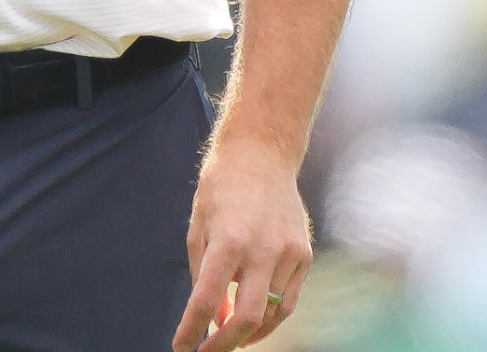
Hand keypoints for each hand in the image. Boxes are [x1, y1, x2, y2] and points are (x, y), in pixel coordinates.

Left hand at [174, 139, 311, 351]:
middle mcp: (262, 249)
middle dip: (225, 343)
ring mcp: (290, 253)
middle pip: (249, 317)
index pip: (208, 299)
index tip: (181, 347)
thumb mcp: (198, 226)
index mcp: (227, 240)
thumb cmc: (220, 189)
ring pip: (274, 312)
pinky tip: (255, 320)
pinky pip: (290, 298)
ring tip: (231, 338)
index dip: (193, 329)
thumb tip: (215, 317)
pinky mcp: (305, 253)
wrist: (261, 155)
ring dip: (251, 332)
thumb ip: (204, 274)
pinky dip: (272, 315)